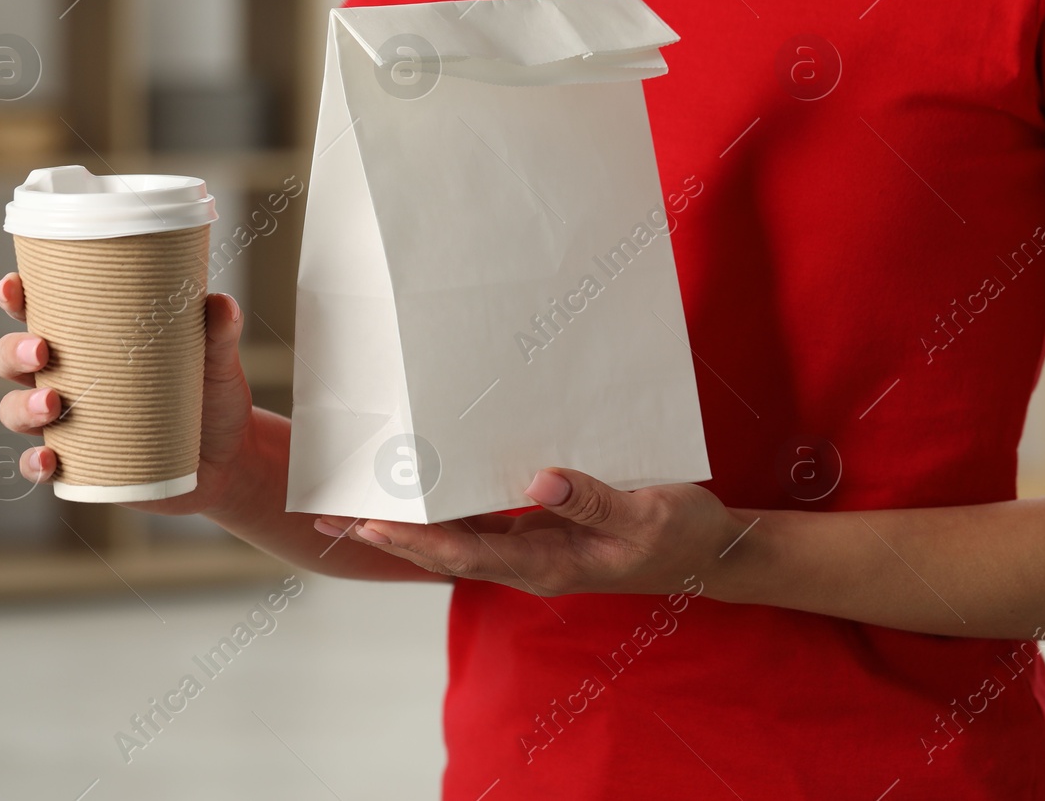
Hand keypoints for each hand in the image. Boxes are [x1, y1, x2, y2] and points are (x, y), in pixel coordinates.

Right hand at [0, 272, 253, 515]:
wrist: (230, 458)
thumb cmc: (212, 395)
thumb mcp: (217, 360)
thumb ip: (218, 331)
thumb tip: (221, 303)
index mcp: (91, 342)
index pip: (40, 311)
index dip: (15, 297)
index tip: (14, 286)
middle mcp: (69, 379)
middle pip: (12, 358)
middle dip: (14, 352)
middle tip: (42, 351)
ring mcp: (68, 423)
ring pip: (16, 410)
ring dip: (20, 406)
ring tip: (52, 404)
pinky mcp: (78, 464)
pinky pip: (39, 466)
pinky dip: (34, 465)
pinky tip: (49, 460)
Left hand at [315, 469, 749, 596]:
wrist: (710, 552)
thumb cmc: (681, 533)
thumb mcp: (645, 514)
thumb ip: (593, 499)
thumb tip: (539, 482)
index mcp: (550, 562)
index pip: (467, 554)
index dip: (416, 540)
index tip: (370, 525)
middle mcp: (533, 559)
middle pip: (447, 549)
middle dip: (392, 534)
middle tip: (333, 516)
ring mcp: (538, 546)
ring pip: (462, 535)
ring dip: (412, 520)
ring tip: (360, 498)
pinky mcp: (547, 530)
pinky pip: (488, 520)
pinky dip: (451, 505)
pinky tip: (428, 484)